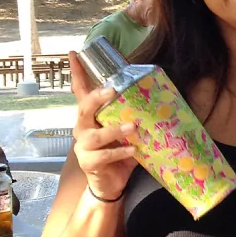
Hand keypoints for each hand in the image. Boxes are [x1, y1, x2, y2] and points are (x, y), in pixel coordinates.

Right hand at [69, 52, 137, 201]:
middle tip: (112, 90)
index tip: (74, 53)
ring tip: (132, 127)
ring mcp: (83, 146)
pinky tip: (132, 150)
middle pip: (83, 108)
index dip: (77, 73)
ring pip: (94, 134)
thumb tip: (161, 95)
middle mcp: (82, 128)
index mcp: (91, 117)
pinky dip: (119, 152)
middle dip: (96, 98)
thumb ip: (135, 115)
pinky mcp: (88, 162)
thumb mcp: (127, 130)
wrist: (111, 183)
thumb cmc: (120, 152)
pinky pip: (103, 155)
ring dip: (114, 130)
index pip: (81, 91)